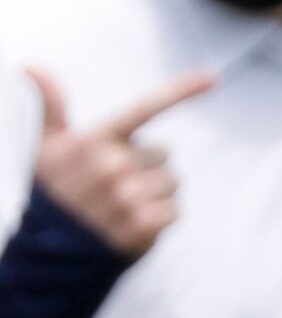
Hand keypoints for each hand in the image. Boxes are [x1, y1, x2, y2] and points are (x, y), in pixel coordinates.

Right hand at [25, 66, 213, 257]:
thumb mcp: (46, 148)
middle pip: (163, 154)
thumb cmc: (54, 192)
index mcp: (92, 141)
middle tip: (112, 186)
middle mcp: (110, 166)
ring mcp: (127, 196)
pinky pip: (174, 211)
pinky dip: (159, 218)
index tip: (213, 77)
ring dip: (154, 194)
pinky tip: (132, 224)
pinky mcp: (142, 225)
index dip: (180, 91)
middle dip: (146, 168)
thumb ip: (50, 107)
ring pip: (172, 182)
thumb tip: (32, 66)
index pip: (143, 109)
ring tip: (120, 206)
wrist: (50, 251)